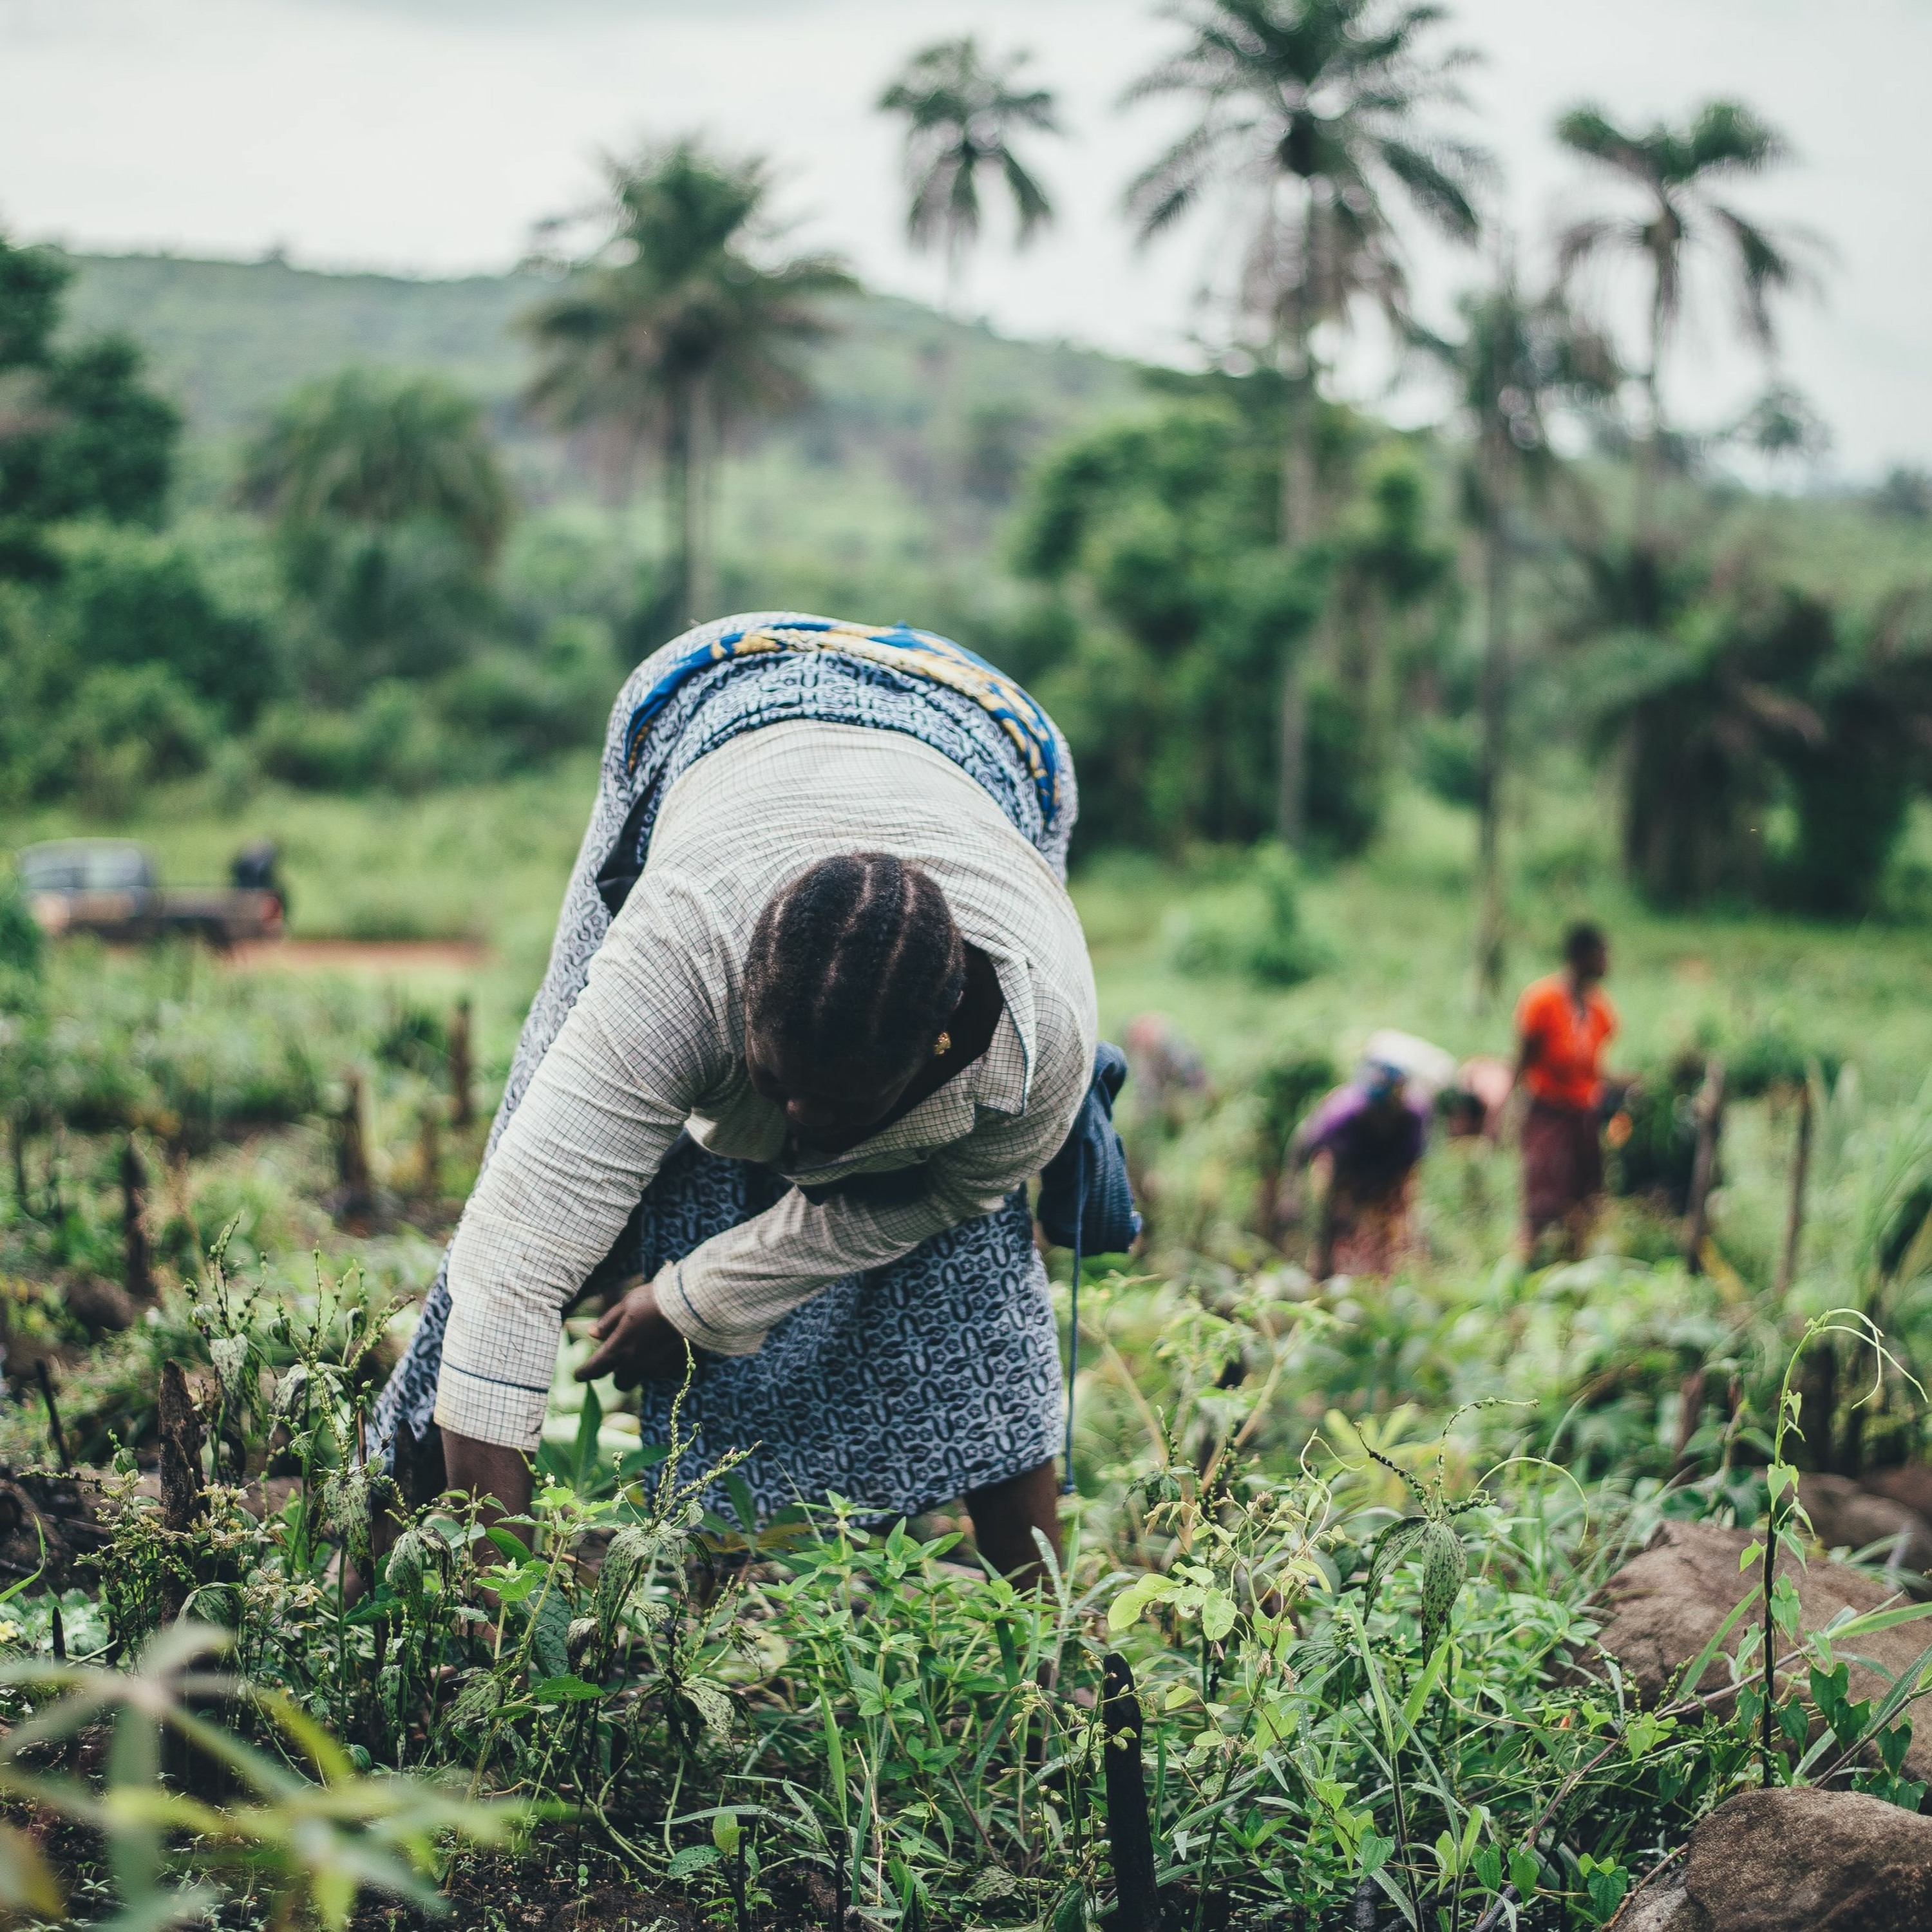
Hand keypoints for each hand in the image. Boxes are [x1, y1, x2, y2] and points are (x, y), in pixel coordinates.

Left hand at [578, 1275, 695, 1388]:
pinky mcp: (676, 1368)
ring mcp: (657, 1368)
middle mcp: (636, 1364)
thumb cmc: (656, 1299)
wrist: (694, 1304)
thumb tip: (592, 1333)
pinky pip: (664, 1371)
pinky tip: (669, 1345)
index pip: (594, 1369)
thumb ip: (608, 1322)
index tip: (580, 1374)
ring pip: (643, 1377)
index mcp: (619, 1348)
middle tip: (624, 1357)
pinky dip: (662, 1362)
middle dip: (619, 1373)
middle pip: (621, 1382)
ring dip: (642, 1368)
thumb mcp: (627, 1304)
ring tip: (651, 1346)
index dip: (583, 1373)